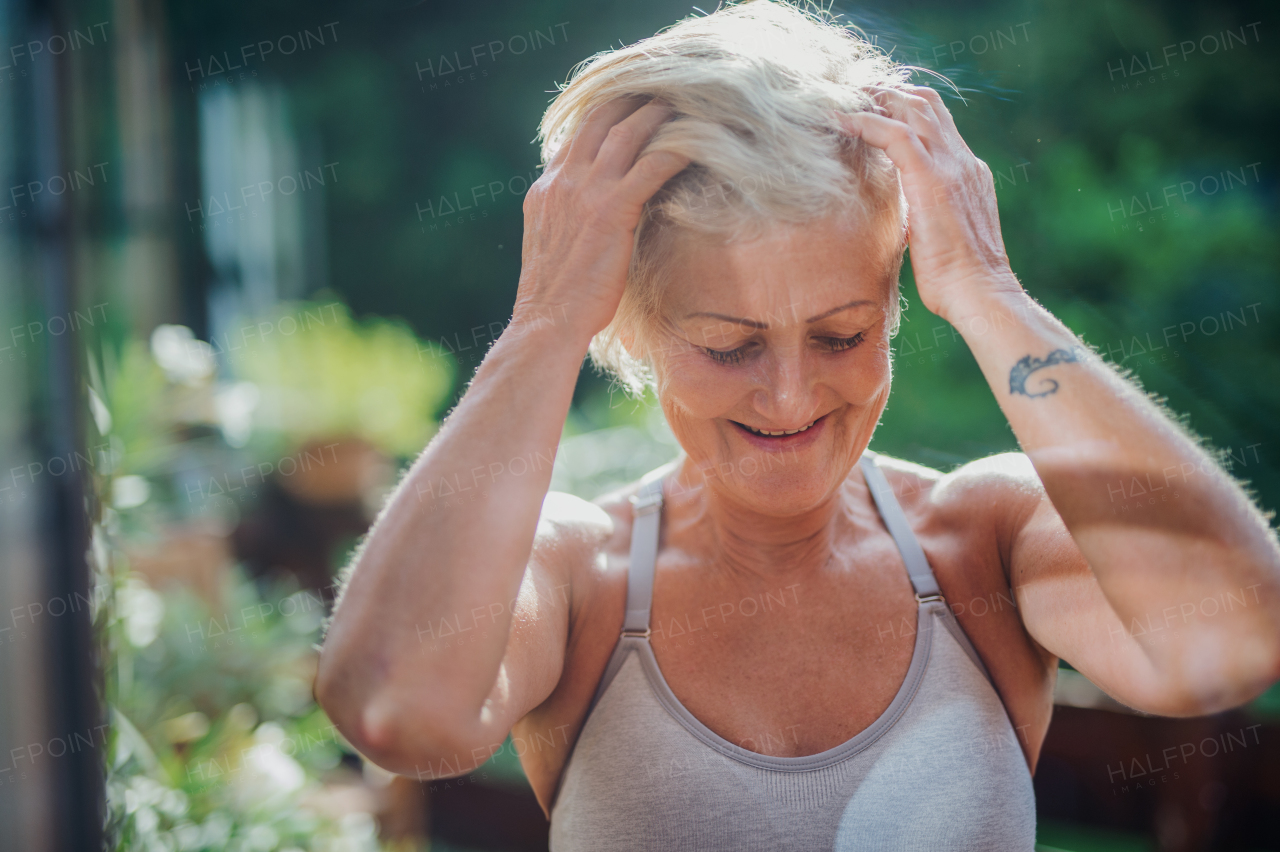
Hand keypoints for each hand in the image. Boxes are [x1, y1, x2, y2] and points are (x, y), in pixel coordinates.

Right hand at [515, 98, 689, 343]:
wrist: (547, 324)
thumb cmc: (559, 302)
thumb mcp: (556, 249)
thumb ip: (572, 221)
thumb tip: (599, 217)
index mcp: (547, 189)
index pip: (578, 132)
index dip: (609, 110)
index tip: (636, 101)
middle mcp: (563, 181)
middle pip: (602, 117)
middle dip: (637, 96)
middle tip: (669, 88)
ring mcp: (584, 192)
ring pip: (628, 133)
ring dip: (661, 113)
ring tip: (691, 103)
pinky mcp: (610, 211)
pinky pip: (651, 166)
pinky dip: (678, 148)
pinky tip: (702, 142)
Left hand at [836, 86, 1019, 322]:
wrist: (980, 293)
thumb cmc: (958, 280)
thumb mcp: (941, 234)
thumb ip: (925, 213)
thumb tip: (905, 218)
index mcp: (967, 171)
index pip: (936, 121)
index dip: (903, 107)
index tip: (871, 108)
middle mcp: (962, 160)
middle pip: (925, 103)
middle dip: (886, 91)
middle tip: (850, 94)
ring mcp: (950, 166)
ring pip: (912, 108)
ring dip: (873, 98)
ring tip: (841, 99)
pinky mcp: (932, 179)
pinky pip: (894, 134)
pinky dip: (864, 121)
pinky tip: (839, 120)